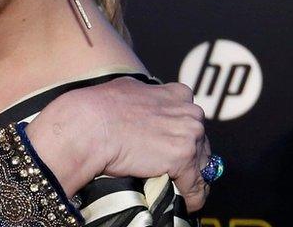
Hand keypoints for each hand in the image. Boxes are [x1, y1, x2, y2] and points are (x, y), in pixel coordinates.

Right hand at [26, 76, 209, 210]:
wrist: (90, 125)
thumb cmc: (100, 106)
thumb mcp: (128, 89)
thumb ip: (146, 97)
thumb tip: (142, 103)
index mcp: (177, 94)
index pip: (191, 117)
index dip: (182, 133)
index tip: (173, 144)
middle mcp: (189, 112)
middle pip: (201, 141)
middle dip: (190, 156)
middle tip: (174, 169)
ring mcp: (189, 135)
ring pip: (202, 165)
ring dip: (191, 178)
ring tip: (180, 190)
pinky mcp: (183, 160)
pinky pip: (195, 186)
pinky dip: (191, 197)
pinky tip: (186, 204)